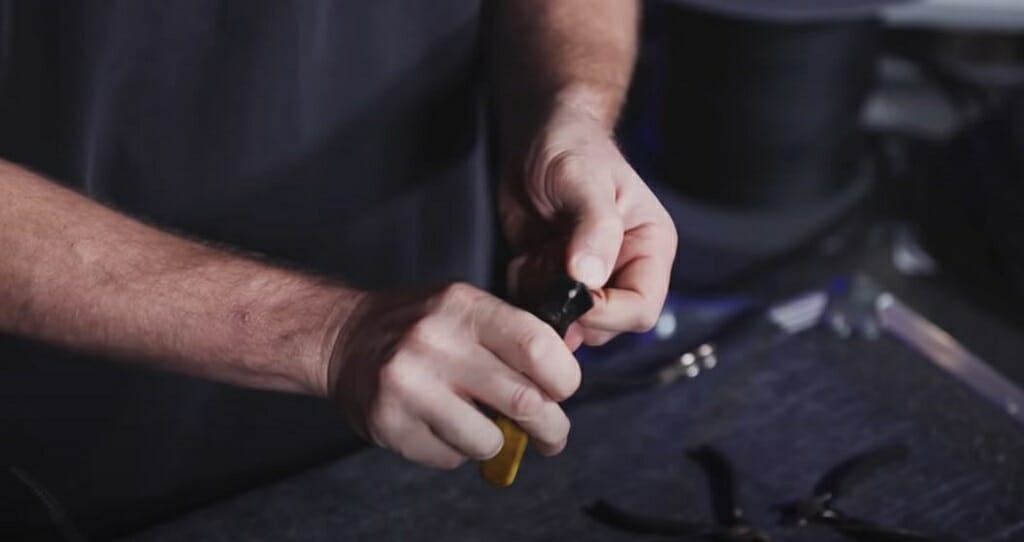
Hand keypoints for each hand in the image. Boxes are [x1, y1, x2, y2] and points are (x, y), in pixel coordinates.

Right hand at [325, 283, 579, 468]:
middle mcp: (435, 342)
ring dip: (498, 442)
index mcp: (463, 306)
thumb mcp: (465, 307)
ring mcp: (408, 385)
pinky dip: (458, 451)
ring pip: (489, 441)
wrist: (344, 338)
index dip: (565, 379)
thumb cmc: (421, 326)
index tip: (563, 391)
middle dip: (551, 429)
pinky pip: (450, 457)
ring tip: (485, 427)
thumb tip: (567, 379)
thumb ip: (513, 335)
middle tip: (552, 435)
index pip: (538, 347)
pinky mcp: (389, 424)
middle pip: (525, 401)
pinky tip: (441, 425)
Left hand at [500, 102, 676, 347]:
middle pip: (606, 326)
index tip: (571, 292)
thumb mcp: (584, 178)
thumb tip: (590, 278)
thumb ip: (594, 228)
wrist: (535, 139)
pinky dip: (526, 294)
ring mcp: (589, 280)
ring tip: (535, 258)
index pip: (641, 309)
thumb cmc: (571, 145)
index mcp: (649, 248)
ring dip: (544, 300)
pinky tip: (525, 260)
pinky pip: (541, 312)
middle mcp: (624, 270)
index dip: (606, 313)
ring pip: (571, 324)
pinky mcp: (556, 282)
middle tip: (544, 268)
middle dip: (569, 307)